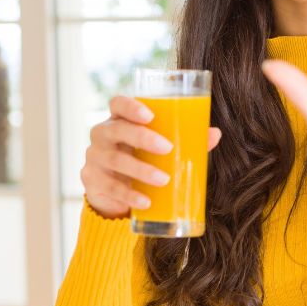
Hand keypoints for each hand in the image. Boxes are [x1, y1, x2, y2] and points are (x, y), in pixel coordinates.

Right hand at [82, 95, 222, 218]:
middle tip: (168, 148)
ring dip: (141, 170)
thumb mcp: (158, 147)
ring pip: (115, 160)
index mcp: (119, 120)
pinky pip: (109, 187)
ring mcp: (94, 157)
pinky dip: (129, 195)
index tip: (150, 115)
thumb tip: (215, 134)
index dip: (130, 106)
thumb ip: (186, 139)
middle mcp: (102, 134)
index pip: (117, 103)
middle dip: (142, 138)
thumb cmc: (142, 158)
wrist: (114, 191)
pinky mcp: (91, 180)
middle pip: (116, 130)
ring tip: (164, 179)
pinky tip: (145, 201)